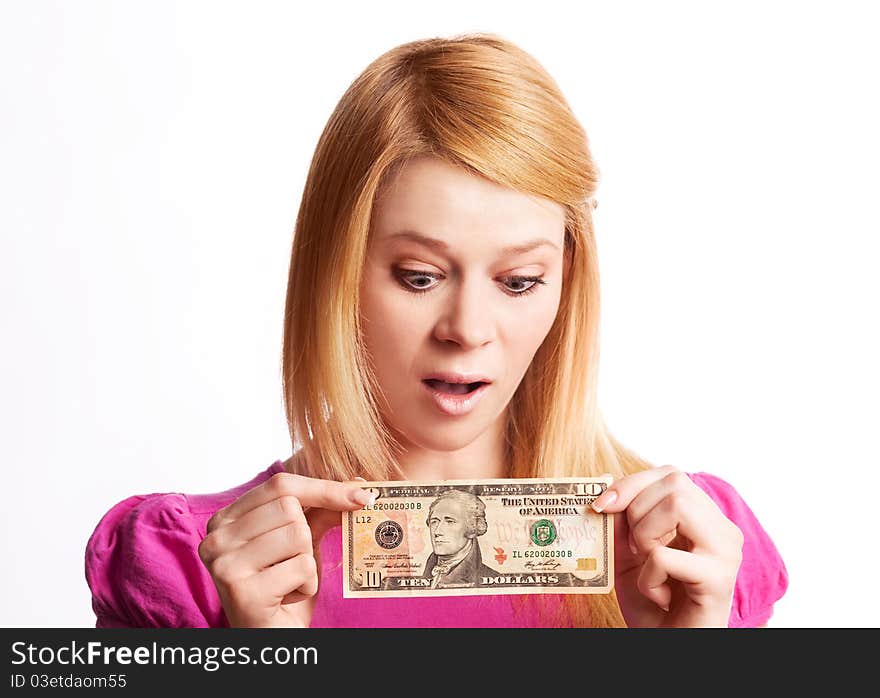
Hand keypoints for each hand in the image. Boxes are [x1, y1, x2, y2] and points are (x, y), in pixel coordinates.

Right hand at [198, 472, 373, 627]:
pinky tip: (287, 598)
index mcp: (226, 519)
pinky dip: (307, 585)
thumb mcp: (301, 542)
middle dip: (306, 537)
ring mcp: (225, 564)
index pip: (281, 484)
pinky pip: (302, 567)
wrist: (271, 638)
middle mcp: (216, 538)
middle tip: (291, 564)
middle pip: (290, 508)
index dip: (324, 488)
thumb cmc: (284, 588)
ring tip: (287, 582)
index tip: (361, 495)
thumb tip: (359, 486)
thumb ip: (321, 511)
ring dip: (307, 564)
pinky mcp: (243, 591)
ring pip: (297, 536)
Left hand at [592, 465, 743, 627]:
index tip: (603, 506)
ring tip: (650, 568)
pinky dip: (647, 577)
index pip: (671, 473)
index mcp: (705, 518)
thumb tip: (606, 491)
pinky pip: (664, 556)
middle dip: (638, 512)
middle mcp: (723, 529)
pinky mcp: (719, 579)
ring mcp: (726, 552)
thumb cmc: (653, 602)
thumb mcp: (628, 552)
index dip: (632, 483)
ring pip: (676, 506)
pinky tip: (660, 595)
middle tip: (637, 549)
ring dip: (646, 537)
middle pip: (675, 483)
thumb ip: (622, 519)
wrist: (669, 645)